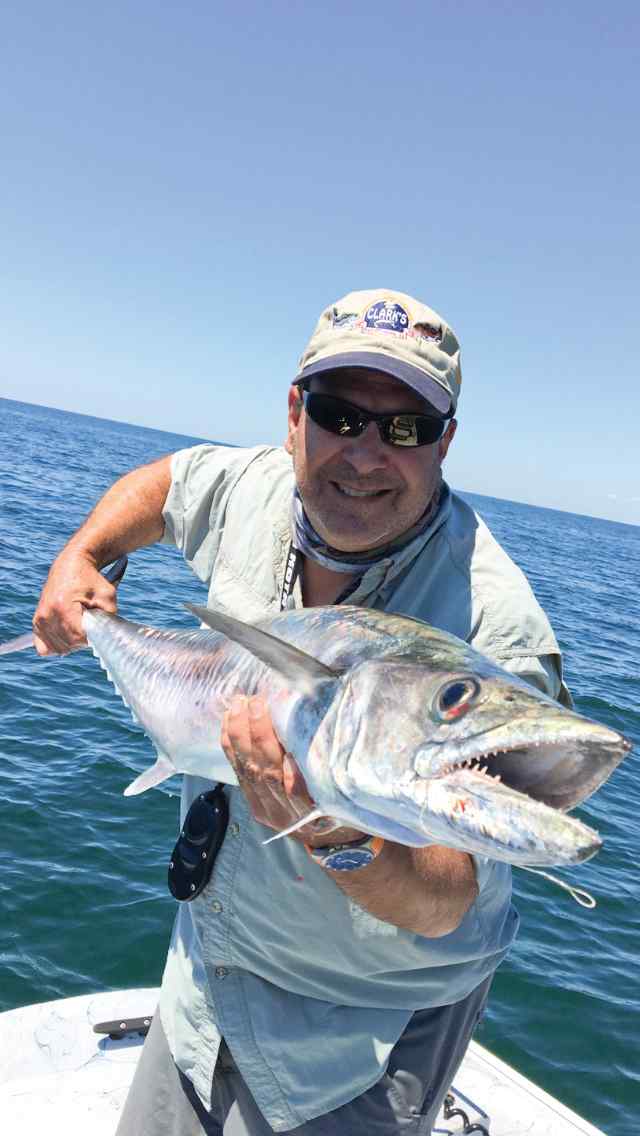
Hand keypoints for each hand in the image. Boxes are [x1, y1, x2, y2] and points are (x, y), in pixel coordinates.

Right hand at [32, 548, 117, 655]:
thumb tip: (104, 639)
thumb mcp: (107, 595)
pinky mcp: (37, 621)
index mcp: (63, 607)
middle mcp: (47, 614)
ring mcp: (40, 619)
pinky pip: (44, 647)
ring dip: (71, 643)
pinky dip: (56, 645)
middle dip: (83, 639)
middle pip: (69, 644)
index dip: (92, 636)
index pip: (79, 638)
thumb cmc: (91, 580)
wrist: (71, 565)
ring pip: (58, 648)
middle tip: (88, 622)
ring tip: (78, 626)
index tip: (96, 624)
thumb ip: (109, 618)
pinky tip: (66, 635)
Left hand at [220, 695, 364, 844]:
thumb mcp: (339, 792)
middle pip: (264, 770)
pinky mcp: (254, 806)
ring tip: (237, 705)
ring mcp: (266, 810)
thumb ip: (323, 769)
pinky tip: (228, 724)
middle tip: (254, 702)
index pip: (286, 778)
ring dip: (238, 735)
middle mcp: (283, 812)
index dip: (276, 749)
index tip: (275, 720)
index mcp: (308, 809)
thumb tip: (314, 728)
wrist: (329, 841)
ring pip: (247, 770)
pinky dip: (231, 747)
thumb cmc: (340, 807)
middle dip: (255, 733)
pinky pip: (238, 774)